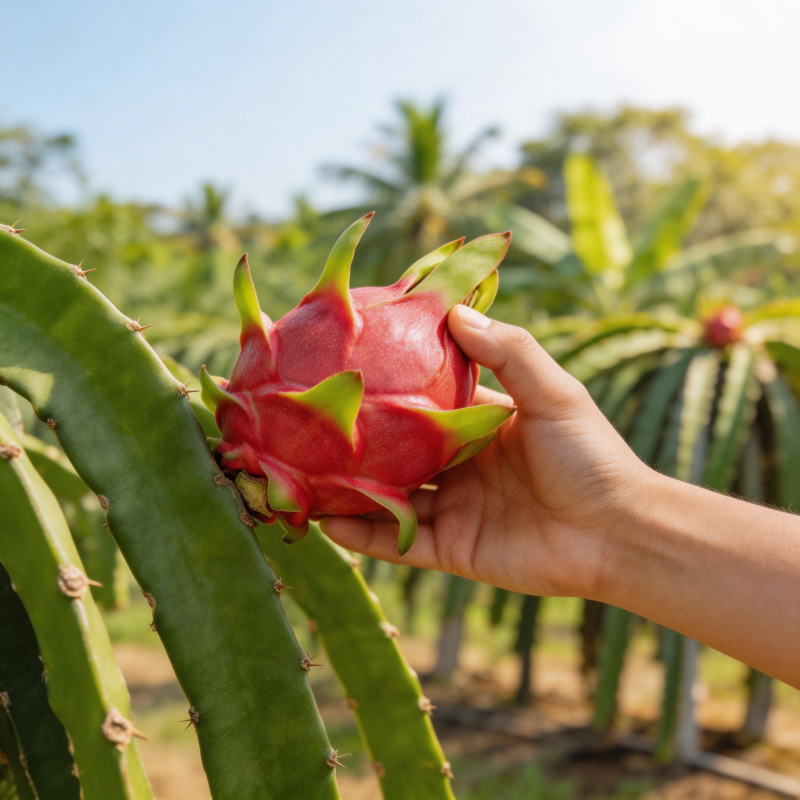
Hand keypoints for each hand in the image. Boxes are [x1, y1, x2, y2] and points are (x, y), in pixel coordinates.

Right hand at [321, 304, 645, 598]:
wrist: (619, 533)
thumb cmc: (591, 456)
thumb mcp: (553, 392)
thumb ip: (508, 351)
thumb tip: (455, 310)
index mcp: (480, 427)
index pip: (423, 404)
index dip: (391, 389)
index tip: (351, 367)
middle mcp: (460, 468)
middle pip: (397, 453)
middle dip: (358, 443)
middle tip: (308, 425)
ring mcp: (453, 510)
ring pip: (388, 499)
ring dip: (349, 490)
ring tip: (299, 474)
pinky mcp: (452, 550)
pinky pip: (399, 542)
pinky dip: (364, 535)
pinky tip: (325, 521)